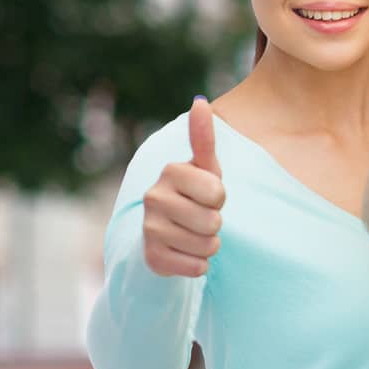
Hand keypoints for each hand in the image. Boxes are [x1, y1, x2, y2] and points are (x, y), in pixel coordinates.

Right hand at [142, 97, 225, 276]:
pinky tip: (186, 253)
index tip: (207, 195)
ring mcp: (149, 228)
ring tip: (194, 234)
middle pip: (213, 221)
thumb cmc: (194, 194)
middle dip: (215, 223)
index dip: (219, 198)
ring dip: (209, 244)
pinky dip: (199, 264)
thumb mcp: (204, 167)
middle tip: (200, 216)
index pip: (218, 192)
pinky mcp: (151, 257)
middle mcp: (153, 197)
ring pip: (207, 245)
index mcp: (170, 171)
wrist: (168, 233)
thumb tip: (200, 102)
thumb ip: (203, 138)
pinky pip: (196, 267)